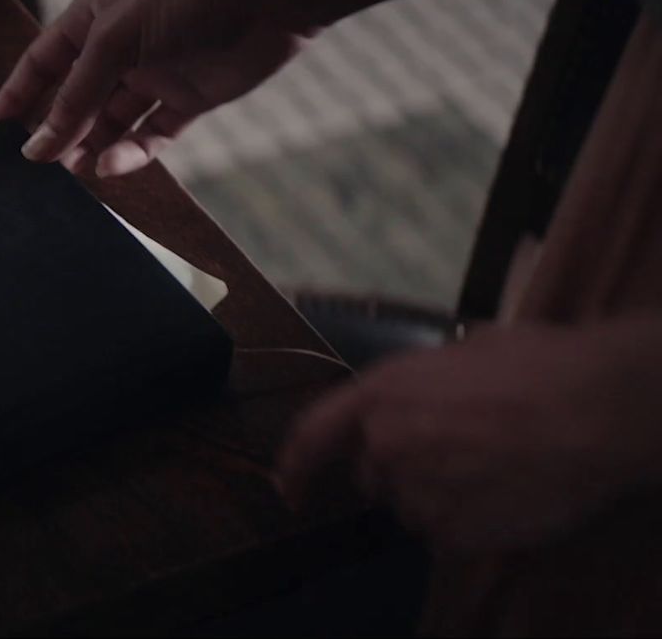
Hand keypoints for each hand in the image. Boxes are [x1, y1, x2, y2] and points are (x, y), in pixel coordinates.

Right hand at [0, 0, 449, 177]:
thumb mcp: (115, 42)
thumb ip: (74, 99)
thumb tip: (35, 148)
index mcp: (91, 21)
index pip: (39, 66)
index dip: (15, 99)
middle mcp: (118, 50)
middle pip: (73, 101)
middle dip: (55, 133)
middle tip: (38, 169)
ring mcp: (153, 76)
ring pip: (109, 125)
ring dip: (90, 149)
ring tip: (77, 171)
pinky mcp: (187, 100)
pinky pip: (149, 136)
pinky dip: (131, 154)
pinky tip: (113, 166)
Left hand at [277, 318, 661, 553]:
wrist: (598, 410)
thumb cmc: (543, 367)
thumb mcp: (467, 351)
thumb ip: (422, 381)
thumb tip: (423, 391)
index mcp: (382, 391)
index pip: (313, 434)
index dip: (295, 463)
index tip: (287, 485)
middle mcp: (386, 443)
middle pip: (374, 475)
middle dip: (403, 470)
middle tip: (460, 454)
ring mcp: (416, 492)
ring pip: (413, 508)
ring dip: (441, 497)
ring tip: (496, 469)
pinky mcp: (450, 533)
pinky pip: (446, 536)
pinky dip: (469, 525)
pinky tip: (506, 495)